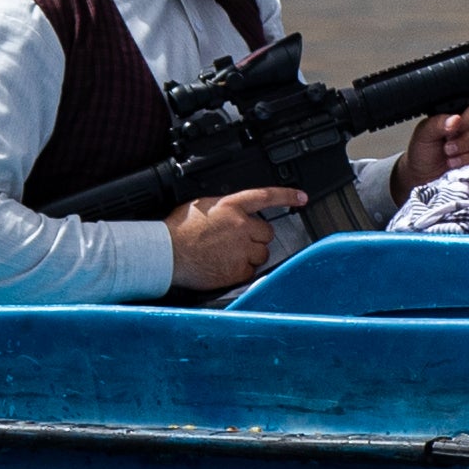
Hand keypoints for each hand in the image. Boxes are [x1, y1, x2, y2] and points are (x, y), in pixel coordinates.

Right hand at [163, 186, 305, 296]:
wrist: (167, 253)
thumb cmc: (178, 230)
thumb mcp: (202, 206)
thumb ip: (223, 208)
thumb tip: (232, 213)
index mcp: (231, 206)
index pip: (266, 197)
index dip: (287, 196)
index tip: (301, 198)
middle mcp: (240, 225)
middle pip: (267, 232)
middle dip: (256, 238)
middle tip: (238, 243)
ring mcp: (241, 249)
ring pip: (262, 253)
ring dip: (250, 255)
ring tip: (227, 256)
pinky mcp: (238, 270)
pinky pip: (251, 271)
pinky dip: (240, 271)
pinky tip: (223, 268)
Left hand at [397, 101, 468, 191]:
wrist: (422, 177)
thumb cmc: (424, 153)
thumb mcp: (424, 134)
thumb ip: (438, 122)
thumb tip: (455, 119)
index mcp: (463, 118)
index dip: (467, 121)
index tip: (451, 132)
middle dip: (468, 141)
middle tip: (448, 148)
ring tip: (452, 160)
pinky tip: (462, 167)